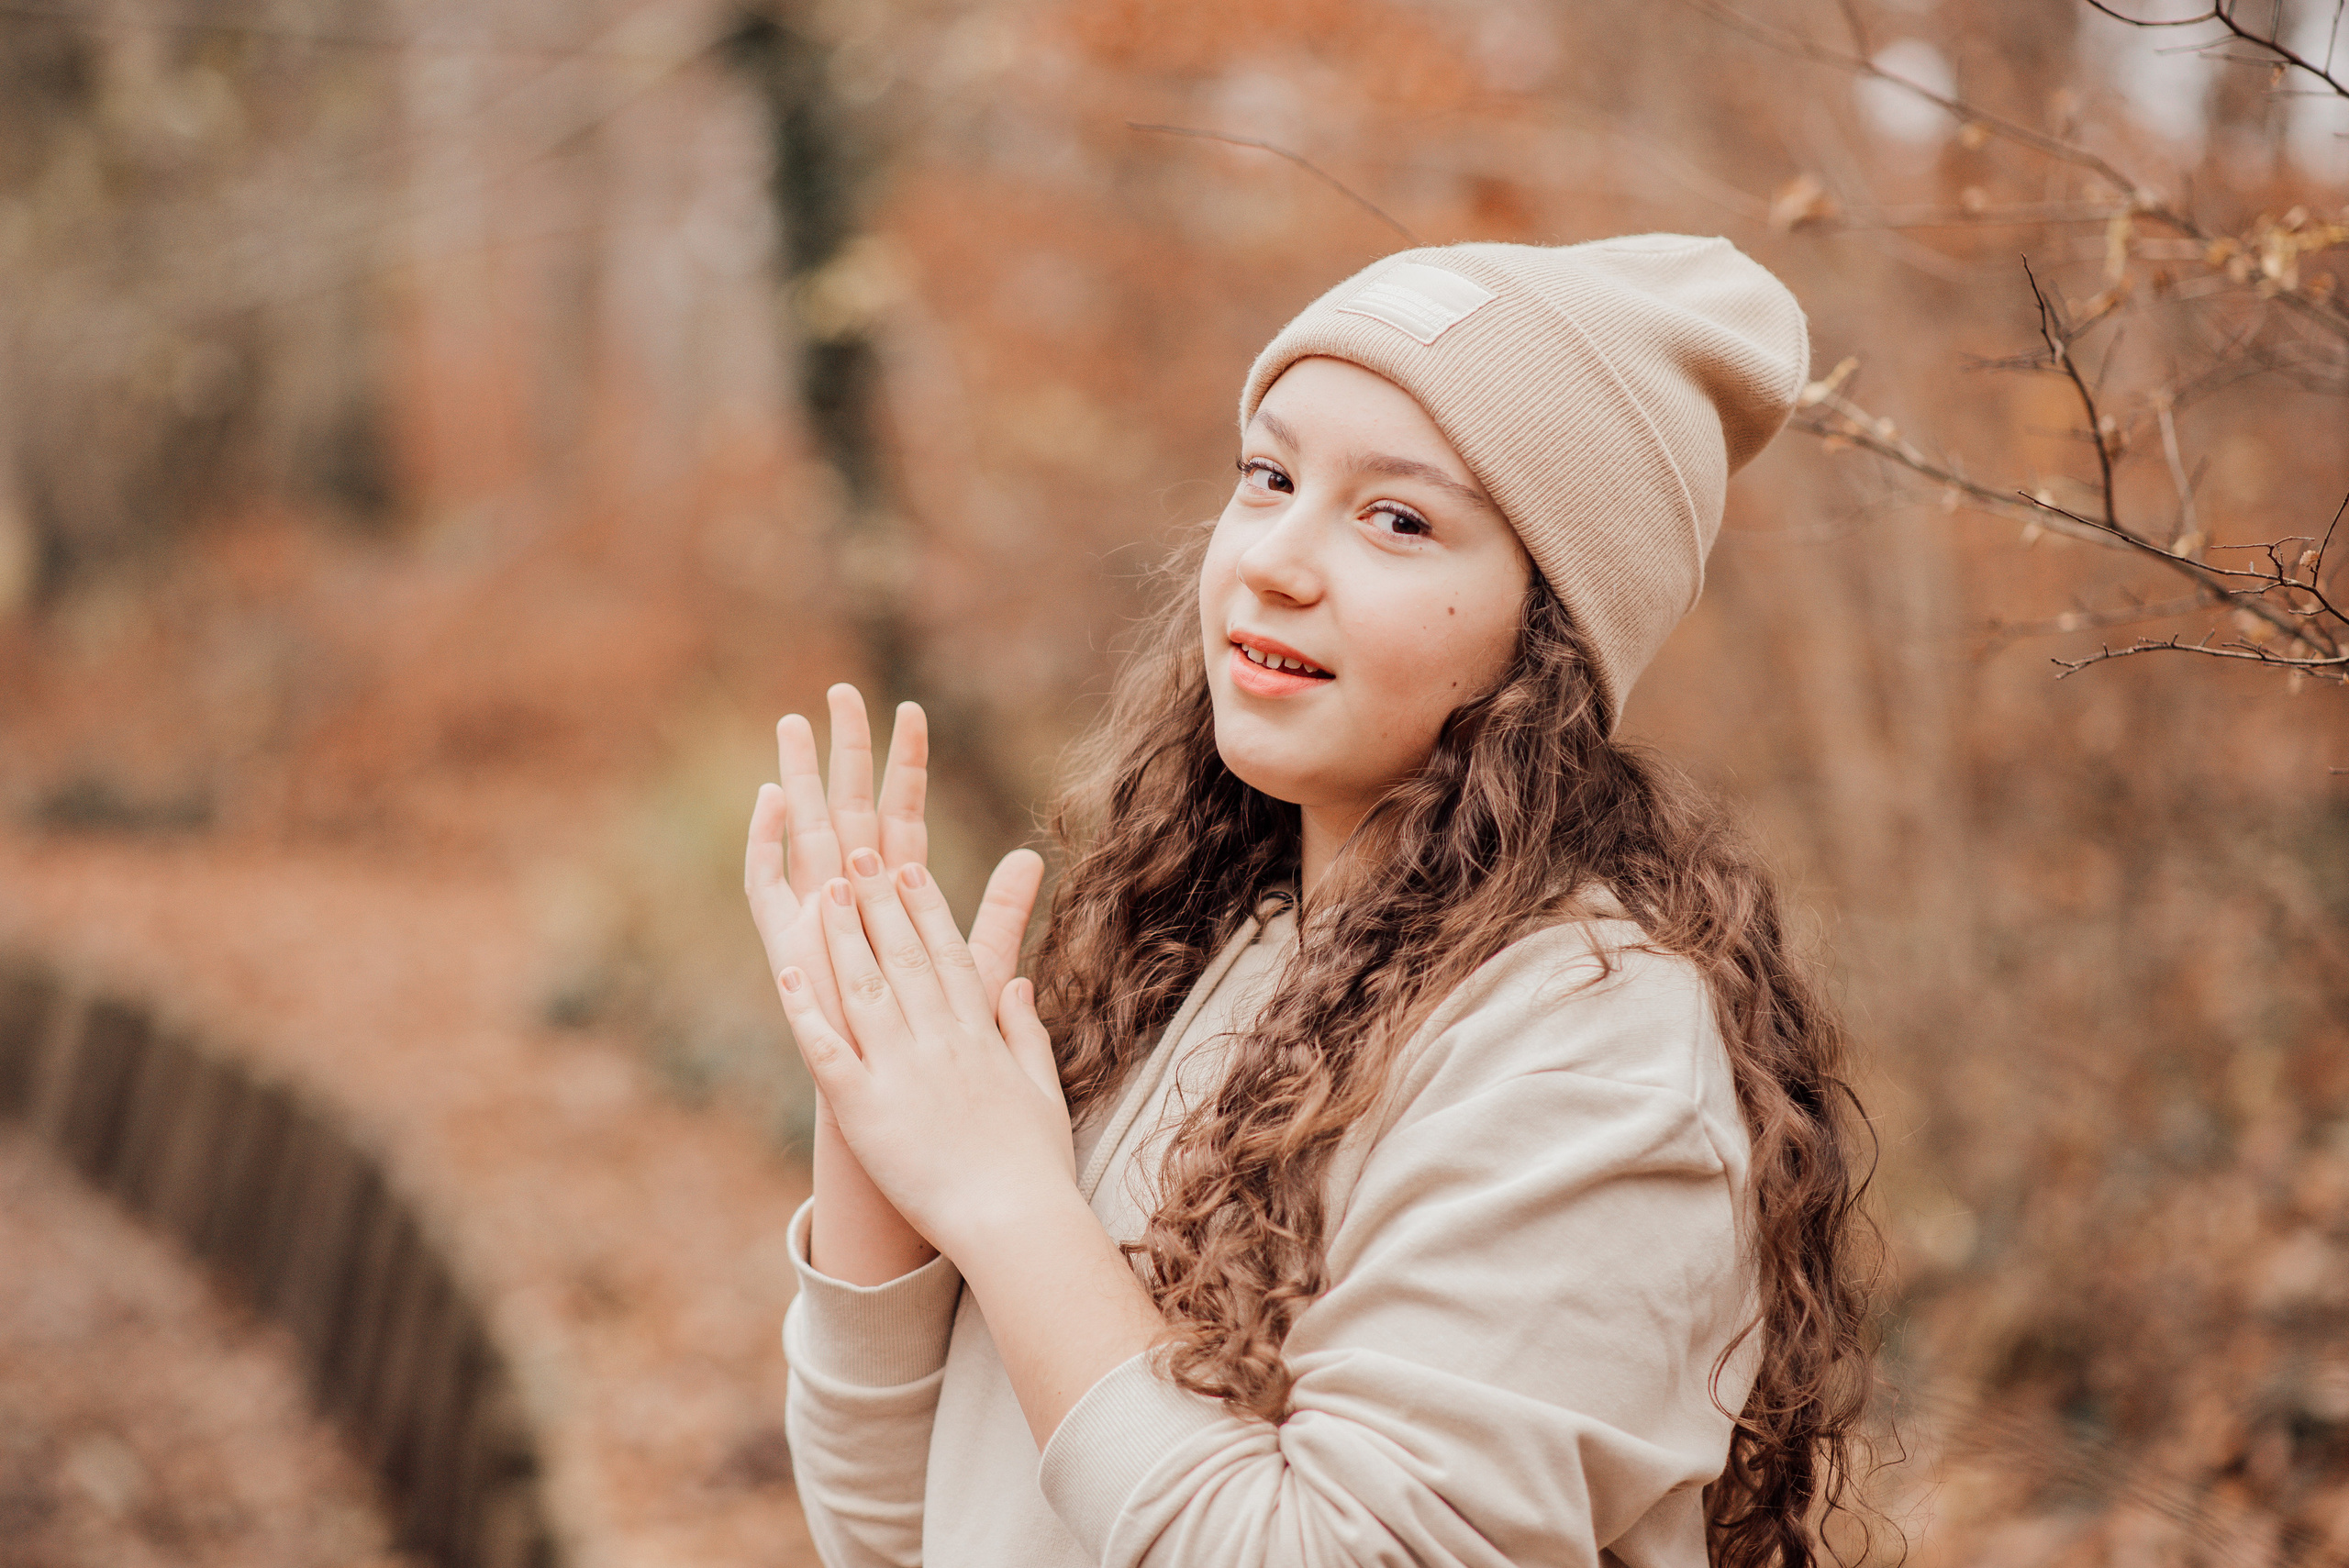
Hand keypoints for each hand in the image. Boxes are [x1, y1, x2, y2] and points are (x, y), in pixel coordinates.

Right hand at [745, 684, 1042, 1124]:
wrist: (900, 1105)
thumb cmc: (938, 1045)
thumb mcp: (975, 968)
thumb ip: (998, 912)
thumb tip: (1031, 856)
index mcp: (899, 896)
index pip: (903, 812)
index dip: (907, 764)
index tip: (911, 708)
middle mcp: (853, 898)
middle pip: (849, 807)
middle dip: (845, 751)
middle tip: (842, 692)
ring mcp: (816, 918)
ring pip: (805, 831)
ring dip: (797, 778)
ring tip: (793, 723)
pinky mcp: (788, 947)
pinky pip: (768, 886)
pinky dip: (767, 843)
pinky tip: (769, 799)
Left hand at [775, 845, 1068, 1256]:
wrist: (1018, 1224)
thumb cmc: (1037, 1168)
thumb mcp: (1041, 1090)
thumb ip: (1024, 1031)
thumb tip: (1016, 980)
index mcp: (980, 1038)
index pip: (949, 957)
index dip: (925, 908)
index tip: (907, 867)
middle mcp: (940, 1043)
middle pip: (904, 957)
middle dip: (877, 900)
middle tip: (855, 850)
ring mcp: (901, 1074)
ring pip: (865, 989)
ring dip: (841, 935)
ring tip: (822, 887)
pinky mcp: (866, 1112)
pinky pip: (828, 1052)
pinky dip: (807, 1010)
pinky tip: (788, 972)